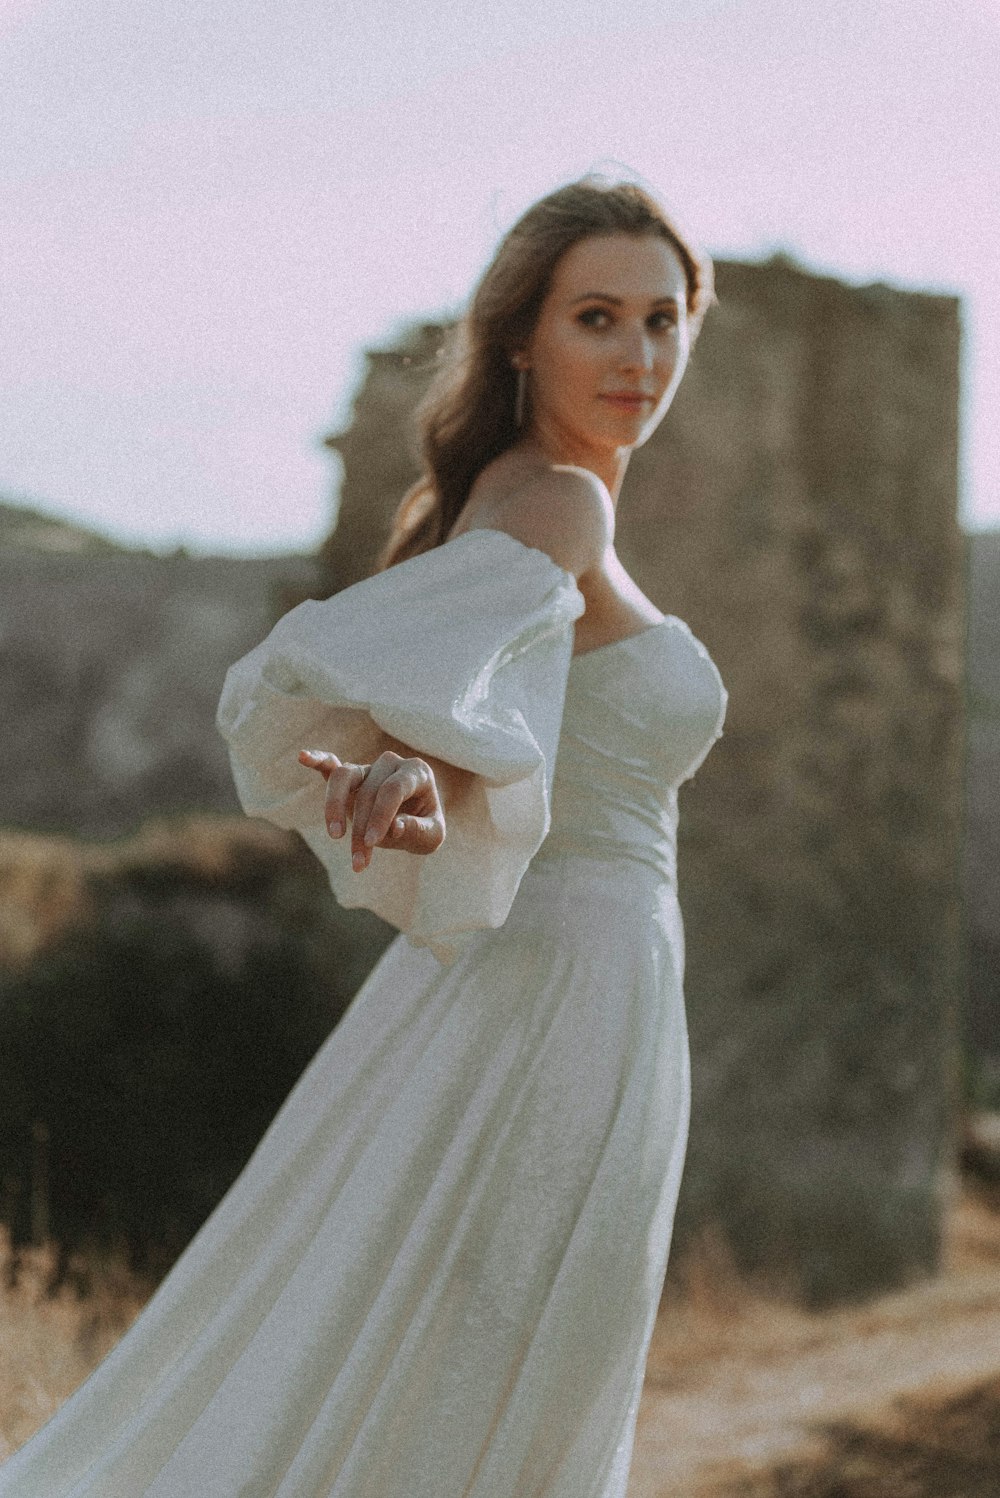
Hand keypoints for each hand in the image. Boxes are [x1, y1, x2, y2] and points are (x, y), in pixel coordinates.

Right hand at [298, 748, 445, 871]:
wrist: (415, 823)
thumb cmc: (424, 828)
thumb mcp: (431, 836)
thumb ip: (418, 830)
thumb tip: (395, 827)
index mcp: (417, 772)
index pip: (392, 790)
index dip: (380, 816)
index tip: (372, 844)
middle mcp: (392, 763)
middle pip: (368, 791)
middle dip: (361, 829)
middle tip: (359, 862)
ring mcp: (369, 768)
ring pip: (344, 776)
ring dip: (334, 806)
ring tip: (335, 835)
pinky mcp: (350, 776)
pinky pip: (331, 765)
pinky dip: (318, 760)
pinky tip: (303, 757)